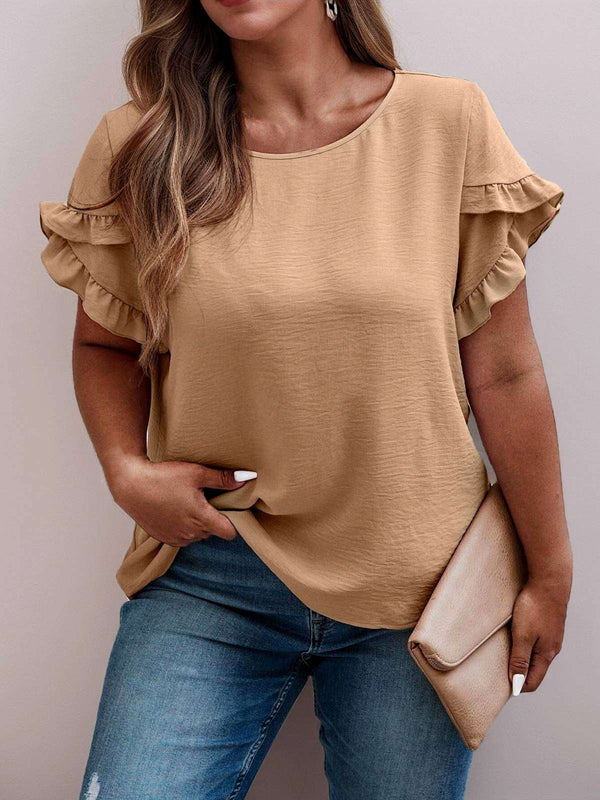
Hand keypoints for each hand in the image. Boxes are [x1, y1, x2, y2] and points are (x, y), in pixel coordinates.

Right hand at [108, 456, 255, 546]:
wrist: (131, 485)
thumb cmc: (164, 477)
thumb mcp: (196, 473)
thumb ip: (223, 479)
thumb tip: (247, 478)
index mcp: (202, 519)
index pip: (229, 533)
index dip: (233, 522)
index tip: (229, 509)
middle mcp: (191, 533)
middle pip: (213, 531)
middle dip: (213, 517)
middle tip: (205, 498)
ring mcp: (176, 538)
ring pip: (197, 534)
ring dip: (197, 523)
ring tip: (187, 502)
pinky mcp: (164, 538)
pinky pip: (182, 537)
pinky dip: (183, 526)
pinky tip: (175, 509)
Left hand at [509, 572, 571, 694]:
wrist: (549, 582)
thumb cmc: (535, 607)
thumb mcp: (523, 635)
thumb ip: (520, 659)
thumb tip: (517, 684)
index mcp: (546, 655)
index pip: (533, 682)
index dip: (518, 687)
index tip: (501, 686)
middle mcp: (551, 648)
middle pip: (534, 670)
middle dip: (518, 674)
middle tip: (499, 671)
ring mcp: (550, 636)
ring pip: (534, 655)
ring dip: (520, 658)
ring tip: (504, 655)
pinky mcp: (547, 625)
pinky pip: (535, 642)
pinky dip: (524, 645)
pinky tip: (514, 637)